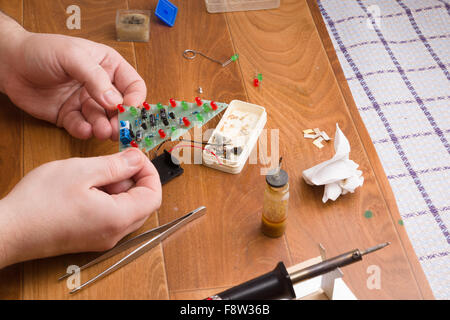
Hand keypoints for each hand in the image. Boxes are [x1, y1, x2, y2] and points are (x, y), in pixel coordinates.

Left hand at [0, 16, 145, 140]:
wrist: (9, 64)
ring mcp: (86, 102)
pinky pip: (83, 128)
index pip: (133, 86)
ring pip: (104, 121)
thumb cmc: (40, 50)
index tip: (130, 111)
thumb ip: (95, 78)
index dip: (135, 100)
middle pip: (121, 108)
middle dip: (121, 121)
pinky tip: (82, 129)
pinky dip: (84, 131)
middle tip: (119, 130)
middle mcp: (101, 86)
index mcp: (108, 66)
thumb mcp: (72, 56)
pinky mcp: (71, 116)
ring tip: (101, 130)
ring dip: (104, 128)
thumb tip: (114, 101)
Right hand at [0, 149, 160, 267]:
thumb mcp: (81, 171)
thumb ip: (116, 165)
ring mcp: (104, 239)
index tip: (136, 157)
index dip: (149, 172)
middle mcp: (115, 233)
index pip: (154, 195)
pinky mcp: (92, 238)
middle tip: (114, 163)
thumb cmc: (39, 203)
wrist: (9, 230)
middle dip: (134, 179)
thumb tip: (138, 159)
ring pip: (129, 209)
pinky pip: (113, 217)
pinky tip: (88, 189)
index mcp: (118, 218)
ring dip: (120, 189)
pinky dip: (109, 199)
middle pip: (144, 203)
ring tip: (95, 176)